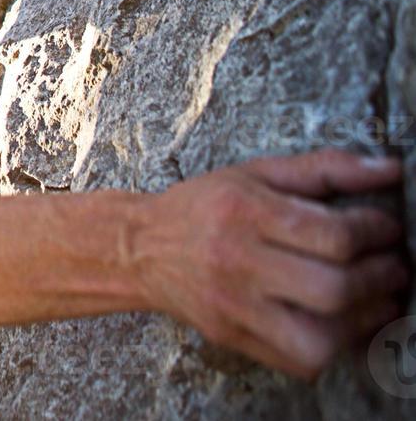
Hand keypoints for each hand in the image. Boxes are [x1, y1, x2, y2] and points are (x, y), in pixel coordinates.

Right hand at [131, 148, 406, 379]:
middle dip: (380, 278)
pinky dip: (334, 346)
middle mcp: (236, 262)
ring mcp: (233, 307)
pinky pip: (300, 361)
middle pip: (333, 289)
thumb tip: (389, 169)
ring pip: (320, 337)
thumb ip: (324, 169)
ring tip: (376, 299)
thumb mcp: (256, 173)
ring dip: (364, 321)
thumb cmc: (203, 206)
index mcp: (243, 212)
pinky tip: (340, 321)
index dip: (375, 232)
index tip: (386, 228)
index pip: (331, 234)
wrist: (139, 246)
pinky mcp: (232, 337)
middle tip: (393, 266)